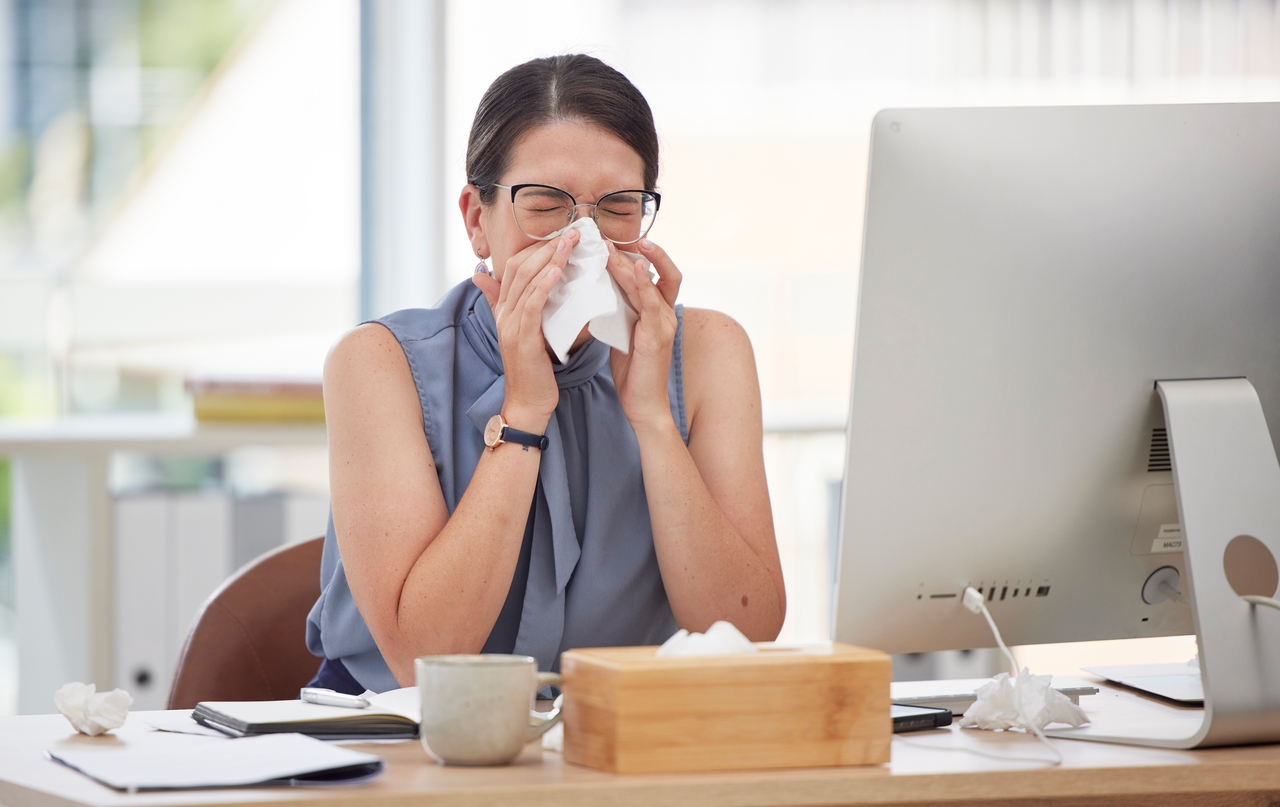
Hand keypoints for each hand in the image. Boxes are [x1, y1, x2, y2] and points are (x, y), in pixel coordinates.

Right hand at [472, 229, 579, 427]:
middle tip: (573, 232)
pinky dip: (543, 285)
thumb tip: (529, 291)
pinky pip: (530, 305)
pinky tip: (557, 271)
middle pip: (519, 267)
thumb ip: (526, 308)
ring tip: (570, 243)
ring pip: (526, 281)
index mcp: (504, 309)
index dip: (538, 248)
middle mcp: (503, 313)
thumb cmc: (534, 370)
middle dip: (546, 247)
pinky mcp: (521, 338)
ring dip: (549, 259)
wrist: (528, 402)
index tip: (564, 236)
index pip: (516, 266)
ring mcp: (510, 324)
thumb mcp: (528, 333)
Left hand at [604, 238, 682, 431]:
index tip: (612, 242)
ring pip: (653, 283)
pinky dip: (644, 283)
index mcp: (657, 312)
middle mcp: (666, 313)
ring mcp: (664, 323)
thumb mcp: (623, 332)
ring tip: (611, 246)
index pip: (654, 274)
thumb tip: (597, 289)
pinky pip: (653, 303)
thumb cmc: (632, 371)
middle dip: (644, 250)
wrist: (642, 405)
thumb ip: (618, 310)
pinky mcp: (657, 336)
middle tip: (610, 235)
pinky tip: (633, 268)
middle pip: (664, 270)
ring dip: (632, 262)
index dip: (639, 256)